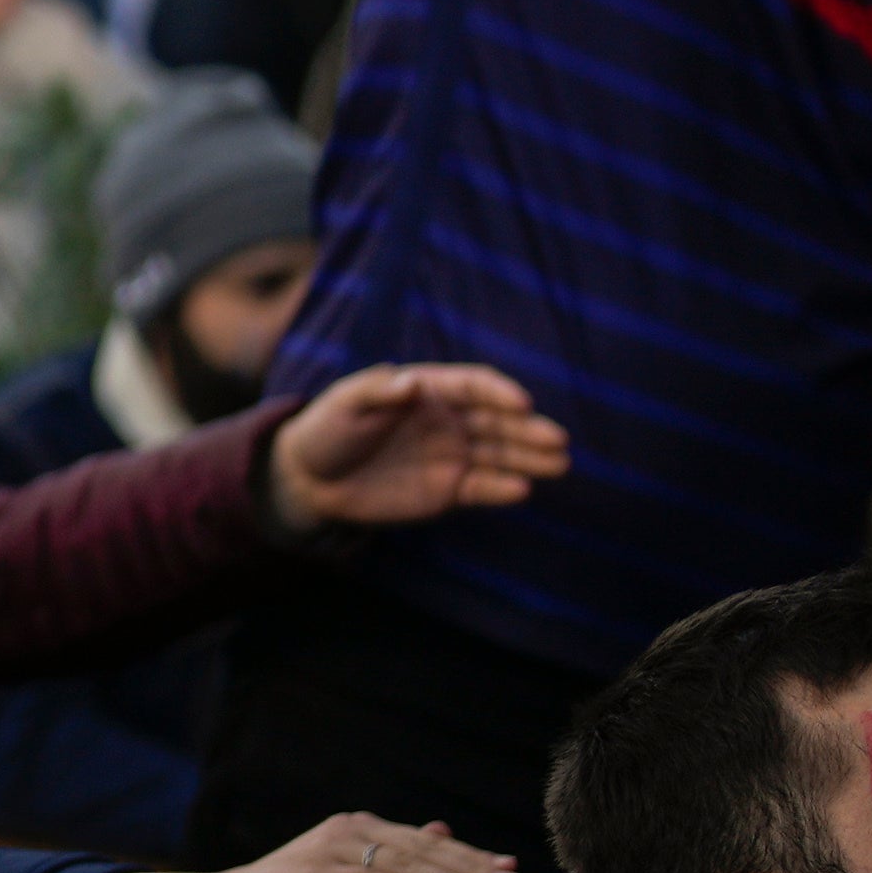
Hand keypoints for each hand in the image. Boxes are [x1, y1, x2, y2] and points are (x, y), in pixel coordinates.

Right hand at [75, 813, 515, 872]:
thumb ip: (393, 858)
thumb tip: (440, 832)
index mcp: (361, 830)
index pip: (427, 844)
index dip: (470, 857)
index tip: (509, 872)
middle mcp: (351, 830)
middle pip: (423, 850)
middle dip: (471, 867)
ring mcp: (333, 850)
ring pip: (404, 866)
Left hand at [256, 366, 571, 536]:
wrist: (311, 479)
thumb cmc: (328, 428)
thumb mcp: (346, 403)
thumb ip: (379, 392)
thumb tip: (411, 383)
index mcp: (428, 390)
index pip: (474, 387)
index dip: (499, 393)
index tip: (522, 404)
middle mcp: (447, 421)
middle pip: (496, 422)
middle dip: (528, 430)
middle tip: (558, 440)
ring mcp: (450, 455)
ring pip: (499, 454)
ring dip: (529, 458)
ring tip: (560, 462)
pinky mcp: (446, 490)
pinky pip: (481, 488)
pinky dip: (501, 489)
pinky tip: (522, 489)